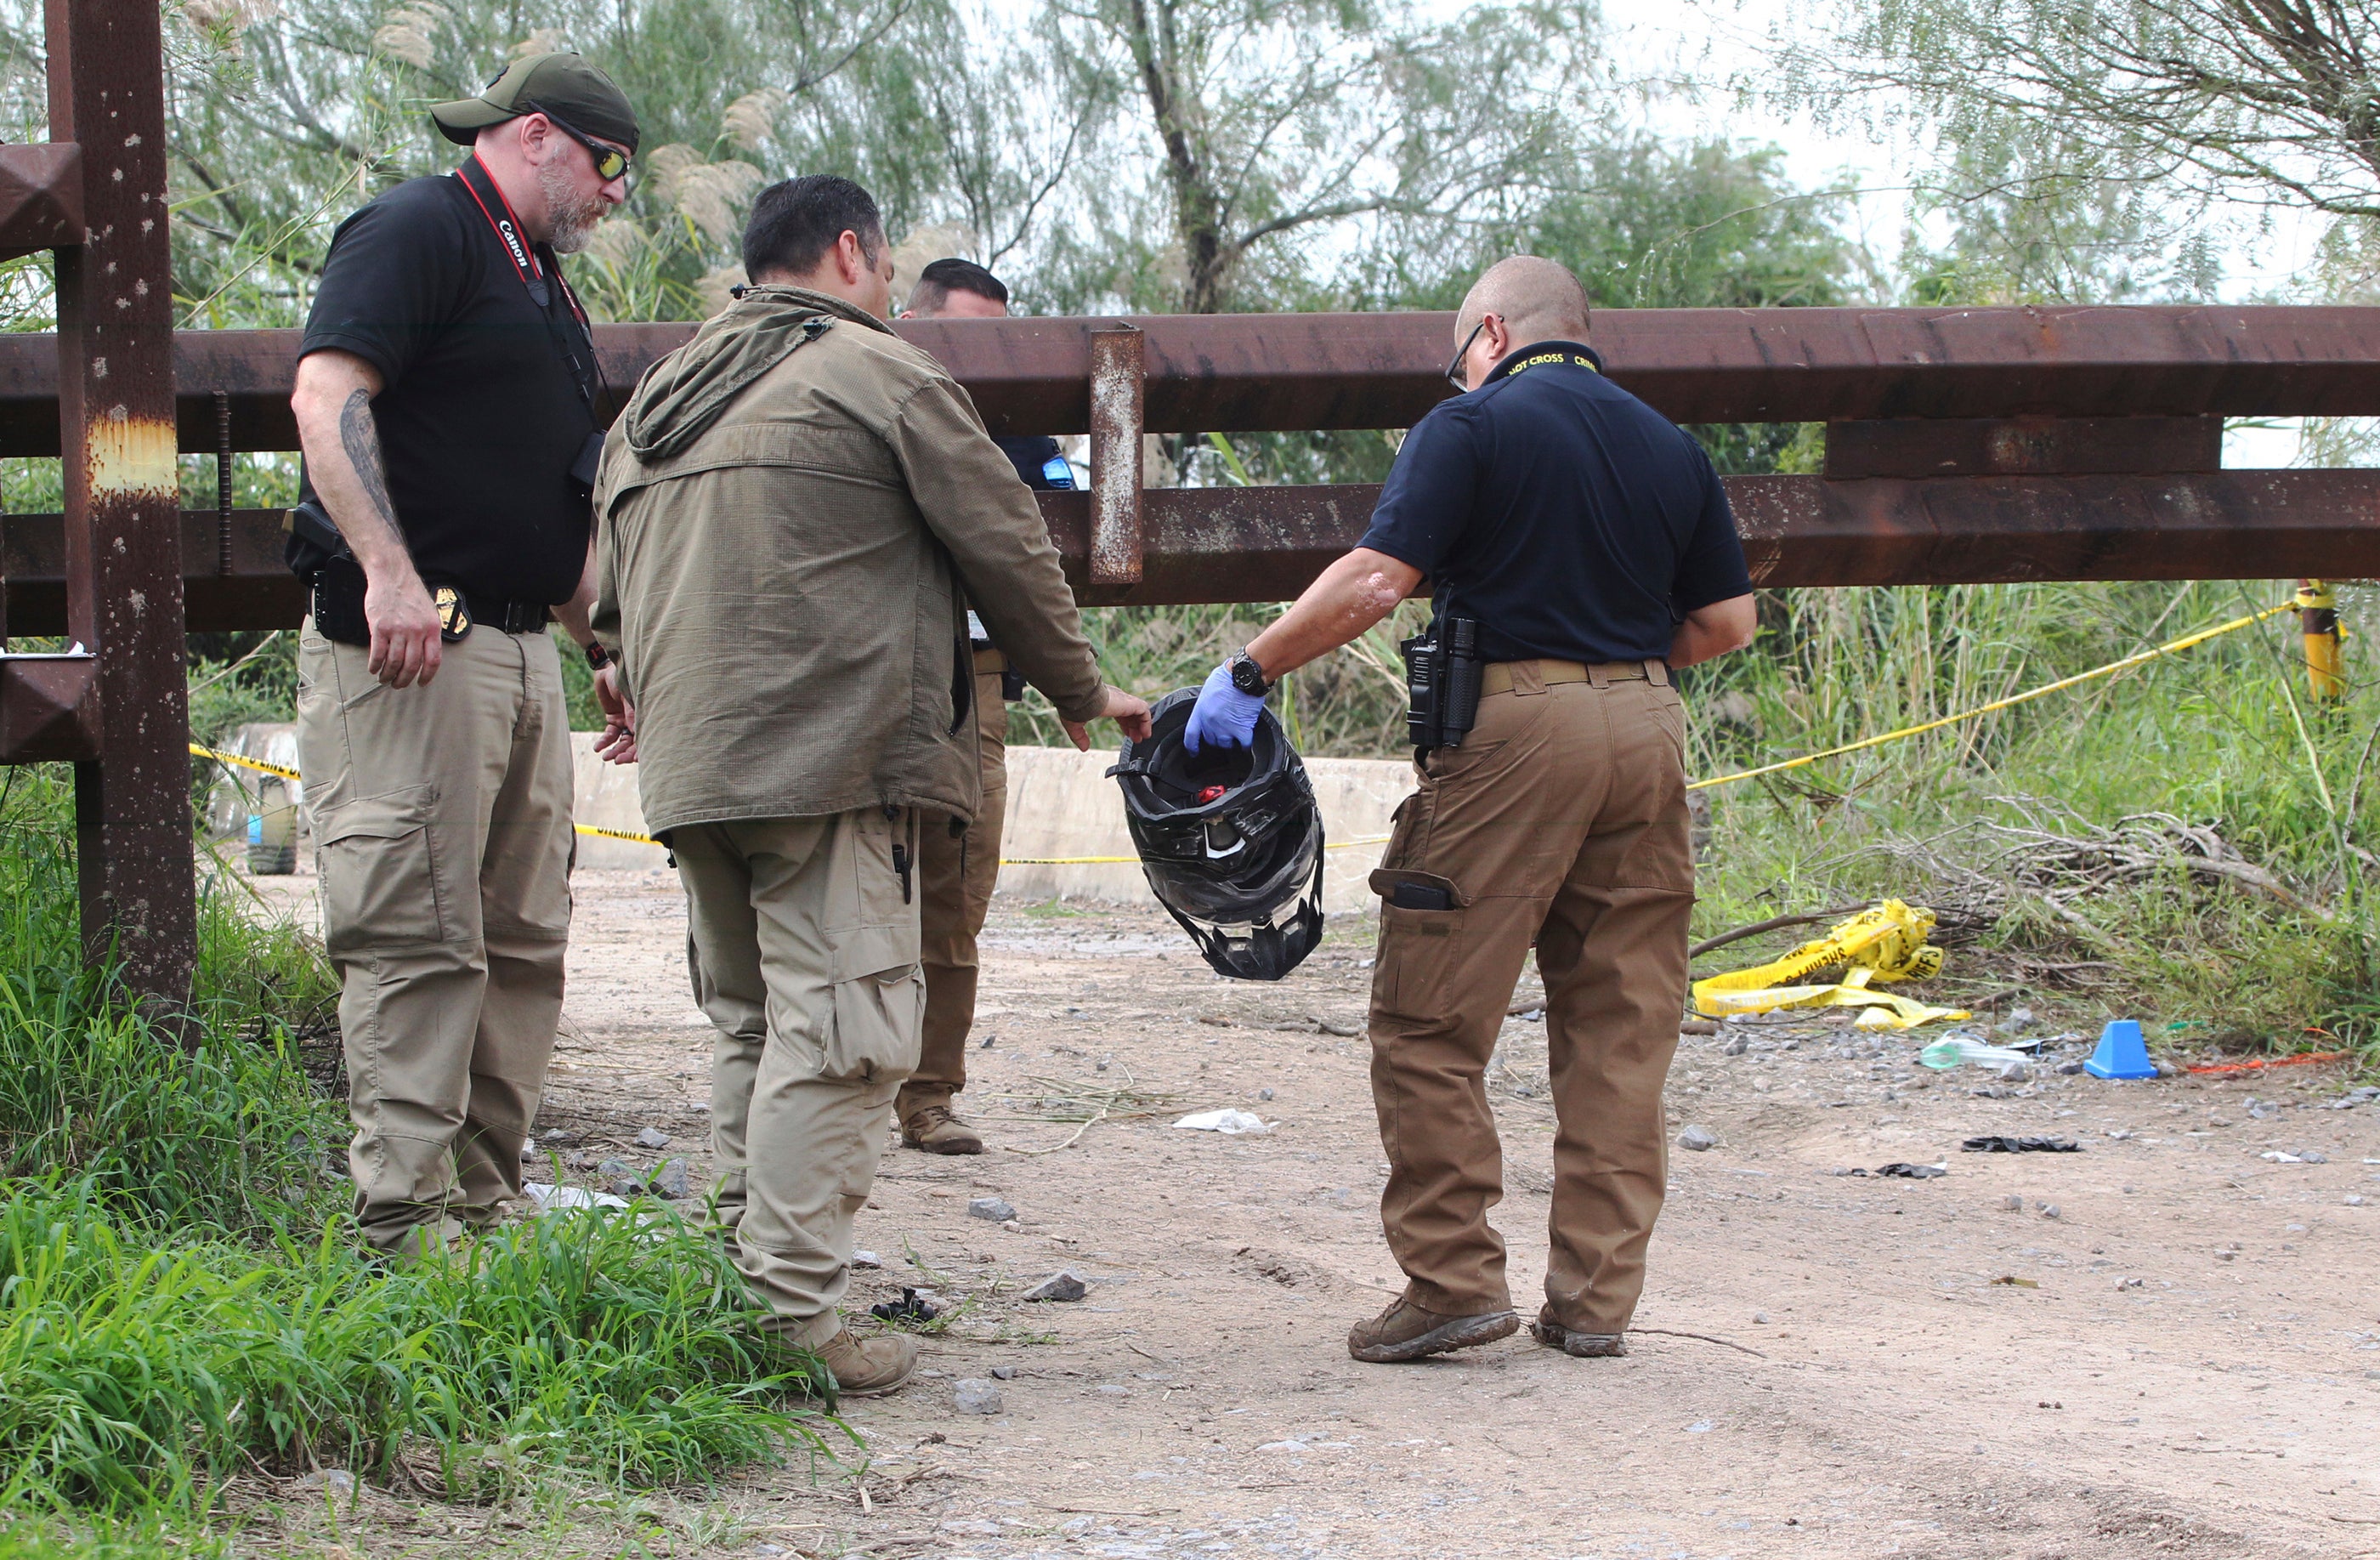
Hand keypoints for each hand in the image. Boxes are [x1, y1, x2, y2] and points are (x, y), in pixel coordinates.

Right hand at [365, 568, 443, 687]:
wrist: (392, 575)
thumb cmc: (410, 593)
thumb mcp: (429, 612)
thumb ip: (429, 633)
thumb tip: (426, 656)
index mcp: (432, 628)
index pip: (433, 660)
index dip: (427, 676)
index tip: (421, 683)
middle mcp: (416, 631)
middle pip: (412, 666)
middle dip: (404, 680)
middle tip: (398, 684)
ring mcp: (397, 630)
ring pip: (394, 663)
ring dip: (388, 675)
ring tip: (385, 679)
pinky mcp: (379, 627)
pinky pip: (378, 654)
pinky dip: (375, 665)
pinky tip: (374, 668)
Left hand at [592, 663, 636, 763]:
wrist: (607, 669)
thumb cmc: (622, 677)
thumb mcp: (628, 694)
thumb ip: (631, 712)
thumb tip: (635, 732)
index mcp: (646, 714)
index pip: (646, 735)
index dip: (642, 748)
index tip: (635, 759)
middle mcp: (638, 720)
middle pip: (634, 742)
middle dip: (626, 753)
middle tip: (617, 761)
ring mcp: (626, 721)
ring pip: (621, 741)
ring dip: (615, 750)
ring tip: (605, 757)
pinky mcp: (613, 719)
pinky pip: (609, 734)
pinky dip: (604, 741)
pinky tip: (597, 748)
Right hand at [1061, 684, 1154, 750]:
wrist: (1080, 697)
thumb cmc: (1075, 706)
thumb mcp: (1075, 724)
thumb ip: (1080, 736)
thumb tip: (1084, 748)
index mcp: (1105, 701)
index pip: (1120, 712)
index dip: (1125, 724)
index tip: (1127, 734)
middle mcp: (1116, 699)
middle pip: (1131, 712)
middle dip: (1135, 726)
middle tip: (1136, 738)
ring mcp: (1124, 700)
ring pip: (1139, 711)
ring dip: (1142, 725)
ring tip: (1143, 737)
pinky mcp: (1130, 703)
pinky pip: (1144, 710)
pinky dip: (1146, 721)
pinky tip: (1145, 733)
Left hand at [1183, 663, 1262, 752]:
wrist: (1243, 676)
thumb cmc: (1227, 677)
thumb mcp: (1208, 689)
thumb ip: (1206, 704)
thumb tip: (1209, 709)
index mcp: (1200, 712)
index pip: (1190, 735)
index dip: (1191, 746)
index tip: (1193, 752)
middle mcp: (1211, 723)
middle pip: (1211, 740)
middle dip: (1216, 738)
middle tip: (1223, 732)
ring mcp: (1226, 728)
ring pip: (1226, 744)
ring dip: (1230, 741)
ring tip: (1235, 735)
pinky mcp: (1242, 729)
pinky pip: (1243, 744)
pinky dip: (1245, 745)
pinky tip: (1246, 744)